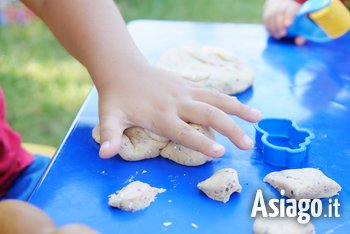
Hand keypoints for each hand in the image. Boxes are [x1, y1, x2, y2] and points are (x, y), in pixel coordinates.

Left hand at [97, 63, 261, 158]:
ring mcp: (184, 90)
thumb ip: (110, 136)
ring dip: (239, 108)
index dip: (201, 143)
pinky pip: (212, 92)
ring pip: (217, 99)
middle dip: (230, 129)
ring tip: (259, 118)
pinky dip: (229, 99)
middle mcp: (176, 102)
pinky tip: (242, 106)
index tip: (220, 153)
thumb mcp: (108, 116)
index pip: (184, 131)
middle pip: (208, 115)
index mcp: (159, 114)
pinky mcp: (187, 84)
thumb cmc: (116, 96)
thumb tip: (105, 155)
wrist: (121, 67)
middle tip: (248, 145)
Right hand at [263, 0, 306, 44]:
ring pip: (271, 18)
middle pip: (279, 14)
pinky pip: (266, 22)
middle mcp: (282, 7)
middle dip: (280, 25)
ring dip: (274, 28)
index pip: (290, 10)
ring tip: (278, 36)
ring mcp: (273, 11)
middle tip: (283, 34)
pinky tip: (274, 34)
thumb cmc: (295, 20)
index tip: (288, 25)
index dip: (289, 17)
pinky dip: (270, 29)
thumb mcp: (302, 25)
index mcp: (292, 8)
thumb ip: (302, 34)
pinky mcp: (267, 16)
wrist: (282, 10)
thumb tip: (298, 43)